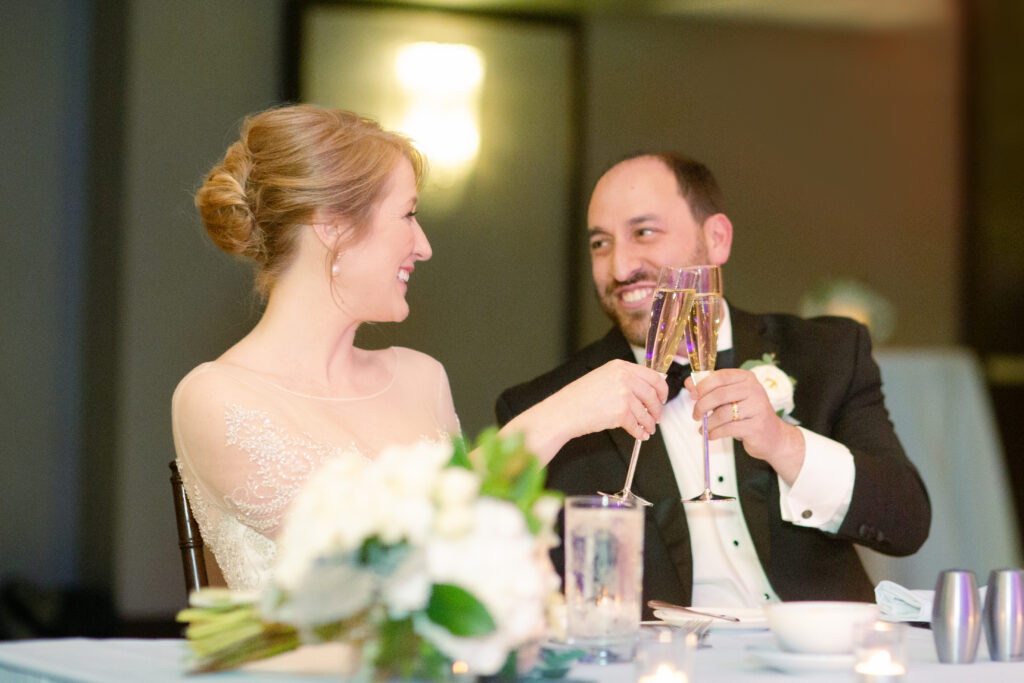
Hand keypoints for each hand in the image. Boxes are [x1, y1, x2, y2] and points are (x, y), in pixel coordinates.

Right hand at [501, 360, 667, 464]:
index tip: (662, 398)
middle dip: (657, 409)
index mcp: (620, 366)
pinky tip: (640, 434)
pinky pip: (637, 425)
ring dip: (650, 423)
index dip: (662, 390)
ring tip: (648, 428)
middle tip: (656, 416)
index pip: (653, 376)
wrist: (563, 411)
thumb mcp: (603, 378)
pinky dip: (640, 432)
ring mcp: (623, 395)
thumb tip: (645, 391)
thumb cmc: (578, 398)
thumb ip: (625, 380)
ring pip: (646, 412)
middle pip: (653, 395)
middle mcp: (624, 378)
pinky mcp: (621, 412)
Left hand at [685, 369, 804, 483]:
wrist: (774, 437)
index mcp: (747, 378)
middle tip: (695, 415)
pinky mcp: (756, 426)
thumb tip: (689, 383)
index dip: (702, 385)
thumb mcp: (731, 398)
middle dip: (702, 406)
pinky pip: (728, 428)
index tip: (692, 395)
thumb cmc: (749, 414)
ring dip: (708, 422)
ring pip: (722, 413)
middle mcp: (754, 390)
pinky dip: (715, 433)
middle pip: (719, 395)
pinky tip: (711, 434)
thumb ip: (711, 389)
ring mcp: (757, 408)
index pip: (720, 376)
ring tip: (704, 428)